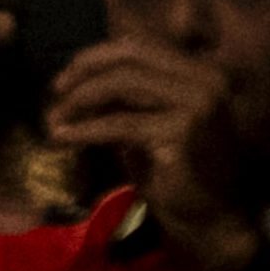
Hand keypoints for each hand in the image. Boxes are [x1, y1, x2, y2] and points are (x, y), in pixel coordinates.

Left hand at [42, 36, 255, 263]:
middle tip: (55, 91)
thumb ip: (125, 101)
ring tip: (54, 119)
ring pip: (123, 84)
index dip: (98, 55)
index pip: (140, 45)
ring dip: (80, 99)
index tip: (68, 75)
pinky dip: (86, 128)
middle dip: (85, 69)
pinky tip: (64, 137)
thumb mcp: (150, 127)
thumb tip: (76, 82)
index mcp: (200, 72)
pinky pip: (121, 123)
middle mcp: (204, 80)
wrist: (216, 225)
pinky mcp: (182, 133)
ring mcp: (197, 104)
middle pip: (131, 56)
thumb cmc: (182, 179)